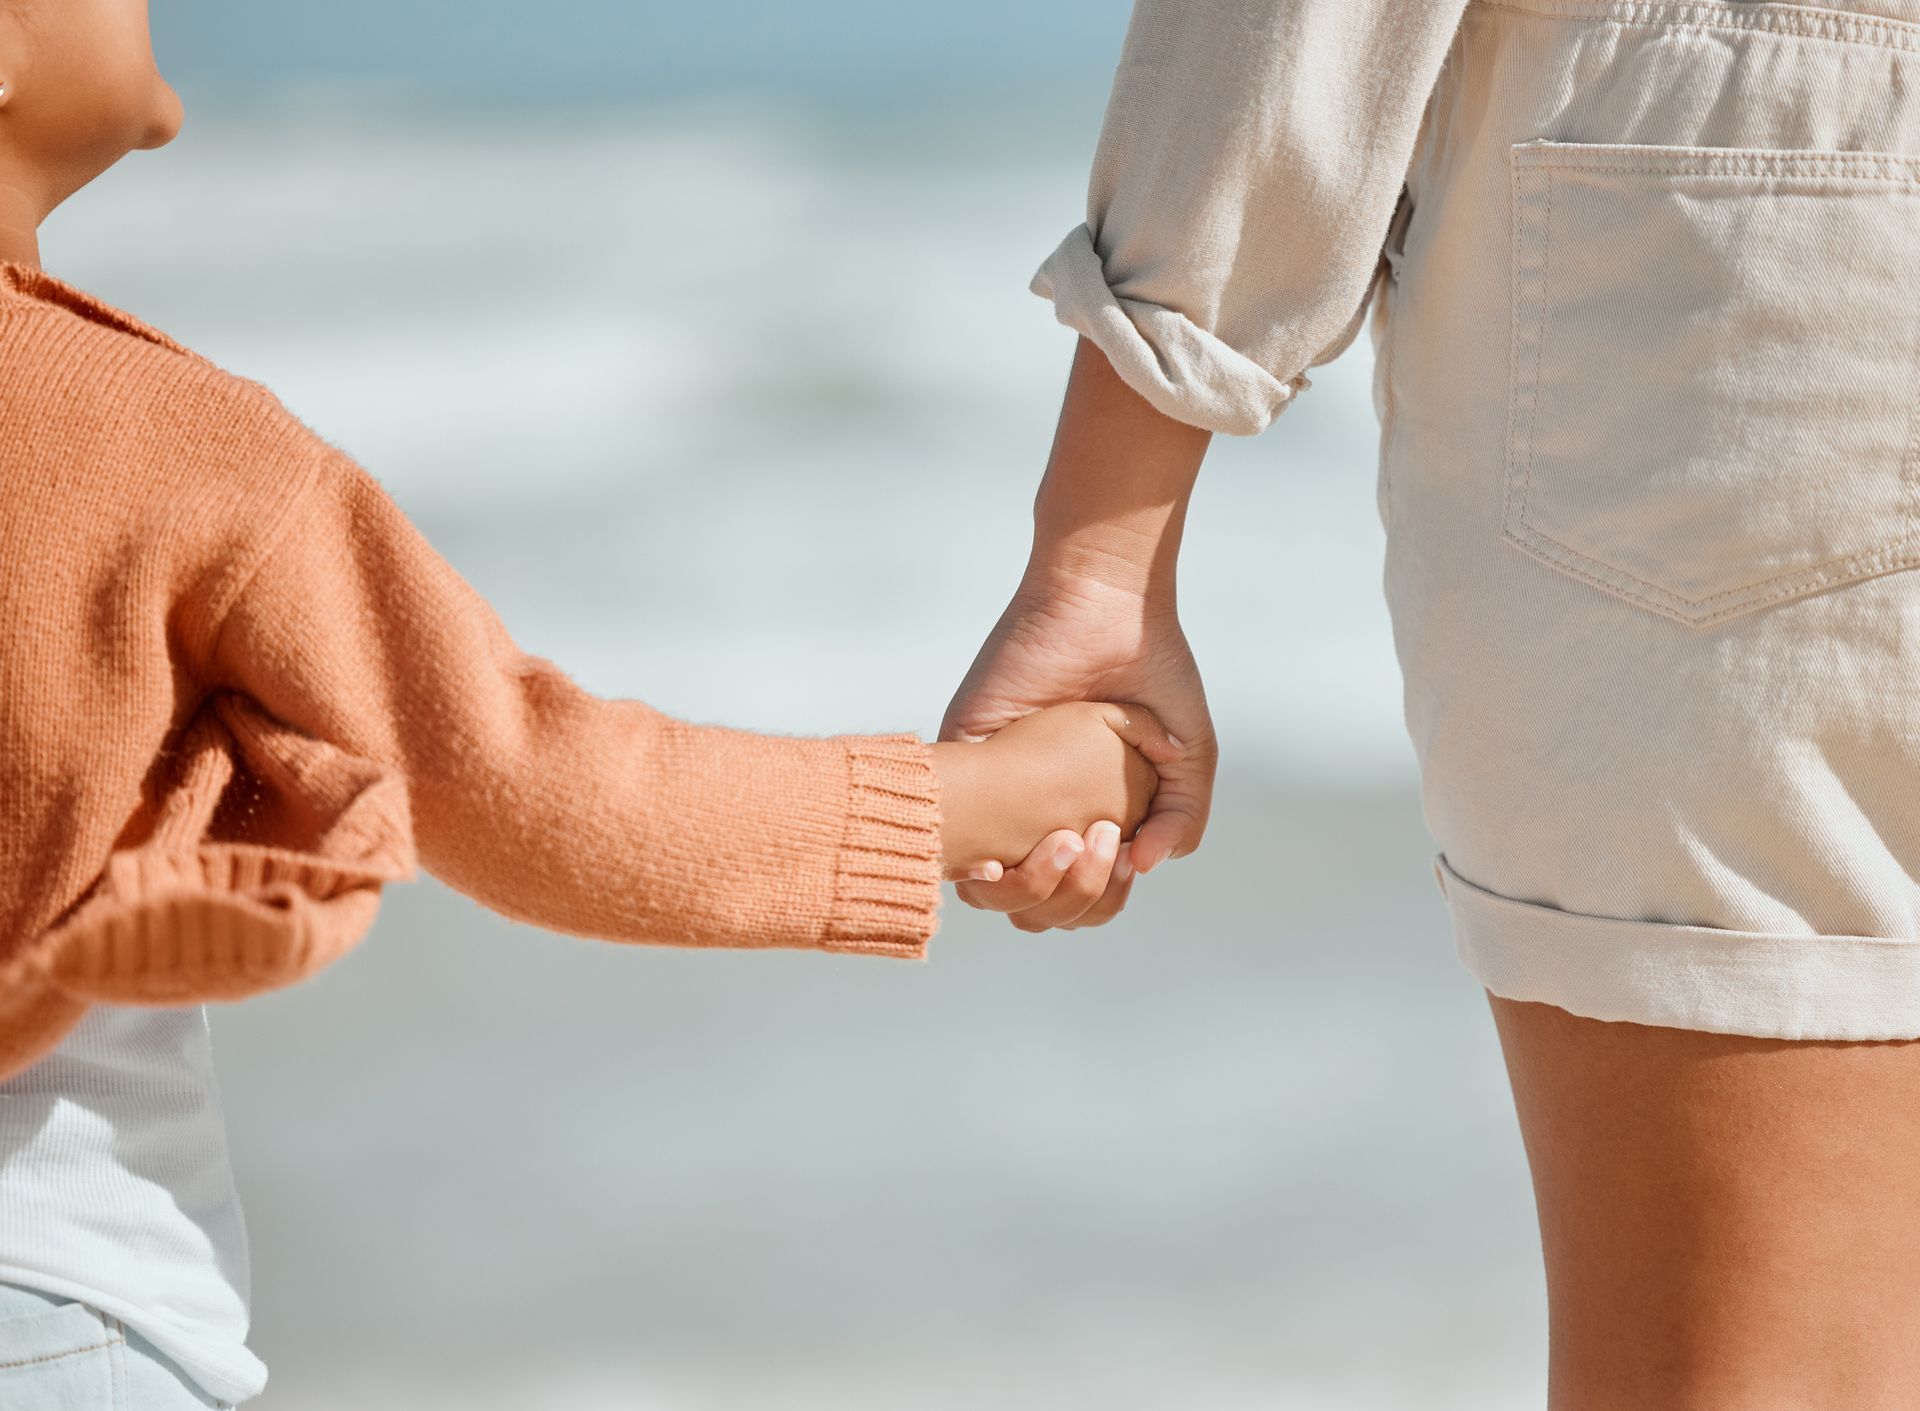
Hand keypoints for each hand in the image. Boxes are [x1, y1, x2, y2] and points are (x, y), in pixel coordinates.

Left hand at [941, 565, 1216, 926]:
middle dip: (1075, 897)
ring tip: (1077, 836)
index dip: (1102, 896)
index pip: (1081, 893)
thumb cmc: (1151, 667)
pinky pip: (956, 832)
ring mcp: (997, 785)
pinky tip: (1019, 845)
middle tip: (1102, 842)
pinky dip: (988, 860)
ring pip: (993, 889)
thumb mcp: (1186, 753)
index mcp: (1083, 811)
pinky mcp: (962, 752)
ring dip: (1038, 885)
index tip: (1123, 859)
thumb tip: (1145, 867)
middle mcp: (1036, 807)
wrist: (1108, 603)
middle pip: (1038, 904)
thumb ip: (1181, 815)